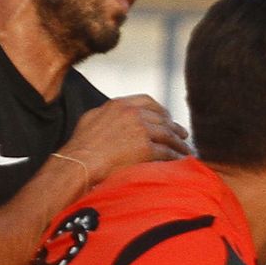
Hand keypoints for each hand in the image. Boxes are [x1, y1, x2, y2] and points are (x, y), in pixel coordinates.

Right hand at [60, 95, 190, 184]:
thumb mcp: (90, 119)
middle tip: (182, 135)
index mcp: (119, 105)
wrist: (80, 163)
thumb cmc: (80, 146)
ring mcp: (141, 130)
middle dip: (174, 127)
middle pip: (161, 118)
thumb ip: (106, 113)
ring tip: (185, 150)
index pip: (148, 102)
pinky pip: (166, 151)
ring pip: (167, 134)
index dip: (160, 110)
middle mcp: (133, 114)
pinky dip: (175, 156)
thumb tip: (112, 114)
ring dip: (178, 143)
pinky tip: (179, 161)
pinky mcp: (146, 148)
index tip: (166, 118)